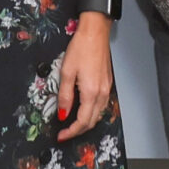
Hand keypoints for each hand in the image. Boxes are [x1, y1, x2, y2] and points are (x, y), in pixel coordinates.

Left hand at [55, 13, 116, 139]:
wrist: (95, 33)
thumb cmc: (81, 48)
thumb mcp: (66, 71)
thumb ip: (65, 95)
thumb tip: (63, 113)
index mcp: (91, 92)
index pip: (82, 121)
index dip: (71, 132)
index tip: (61, 136)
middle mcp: (102, 93)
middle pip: (92, 122)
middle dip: (78, 131)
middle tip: (64, 133)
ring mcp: (107, 89)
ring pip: (98, 114)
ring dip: (86, 123)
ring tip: (72, 124)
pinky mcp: (107, 83)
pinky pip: (101, 105)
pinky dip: (92, 113)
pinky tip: (83, 109)